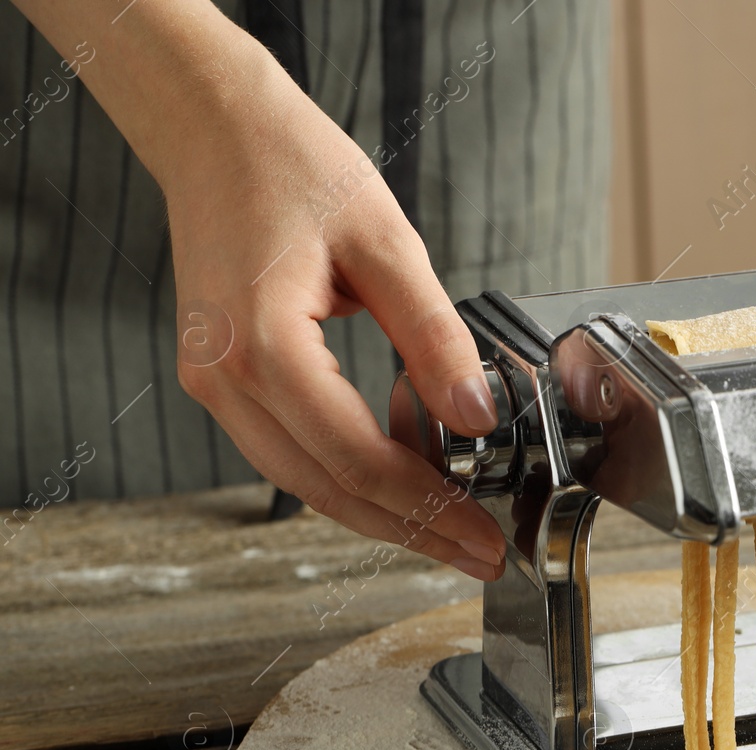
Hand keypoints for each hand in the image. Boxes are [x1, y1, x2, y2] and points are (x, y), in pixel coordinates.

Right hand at [160, 39, 505, 579]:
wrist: (214, 129)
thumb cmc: (293, 168)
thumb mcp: (388, 245)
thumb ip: (435, 337)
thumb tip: (478, 418)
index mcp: (263, 347)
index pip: (356, 460)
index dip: (426, 509)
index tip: (483, 537)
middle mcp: (225, 379)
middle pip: (327, 489)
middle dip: (410, 530)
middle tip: (479, 555)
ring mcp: (213, 384)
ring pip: (304, 481)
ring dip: (380, 513)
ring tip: (451, 529)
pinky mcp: (221, 379)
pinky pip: (290, 450)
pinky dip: (347, 475)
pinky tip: (404, 480)